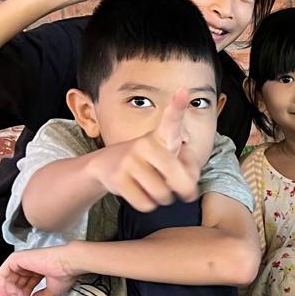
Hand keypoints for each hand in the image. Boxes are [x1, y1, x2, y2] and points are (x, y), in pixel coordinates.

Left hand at [0, 244, 80, 295]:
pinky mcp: (15, 259)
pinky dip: (0, 287)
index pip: (23, 286)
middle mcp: (27, 264)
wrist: (68, 264)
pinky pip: (1, 274)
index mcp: (36, 270)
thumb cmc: (65, 272)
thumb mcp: (52, 291)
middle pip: (14, 284)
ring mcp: (21, 261)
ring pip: (7, 281)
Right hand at [92, 88, 200, 210]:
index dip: (177, 106)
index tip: (183, 91)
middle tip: (184, 192)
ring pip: (162, 194)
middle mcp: (145, 144)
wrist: (105, 165)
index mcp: (161, 136)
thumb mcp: (169, 157)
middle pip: (175, 174)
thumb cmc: (149, 162)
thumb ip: (187, 167)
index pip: (171, 120)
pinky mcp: (118, 178)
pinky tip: (142, 193)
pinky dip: (148, 204)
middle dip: (185, 189)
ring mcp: (129, 160)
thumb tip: (188, 187)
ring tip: (156, 186)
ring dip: (164, 198)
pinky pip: (145, 203)